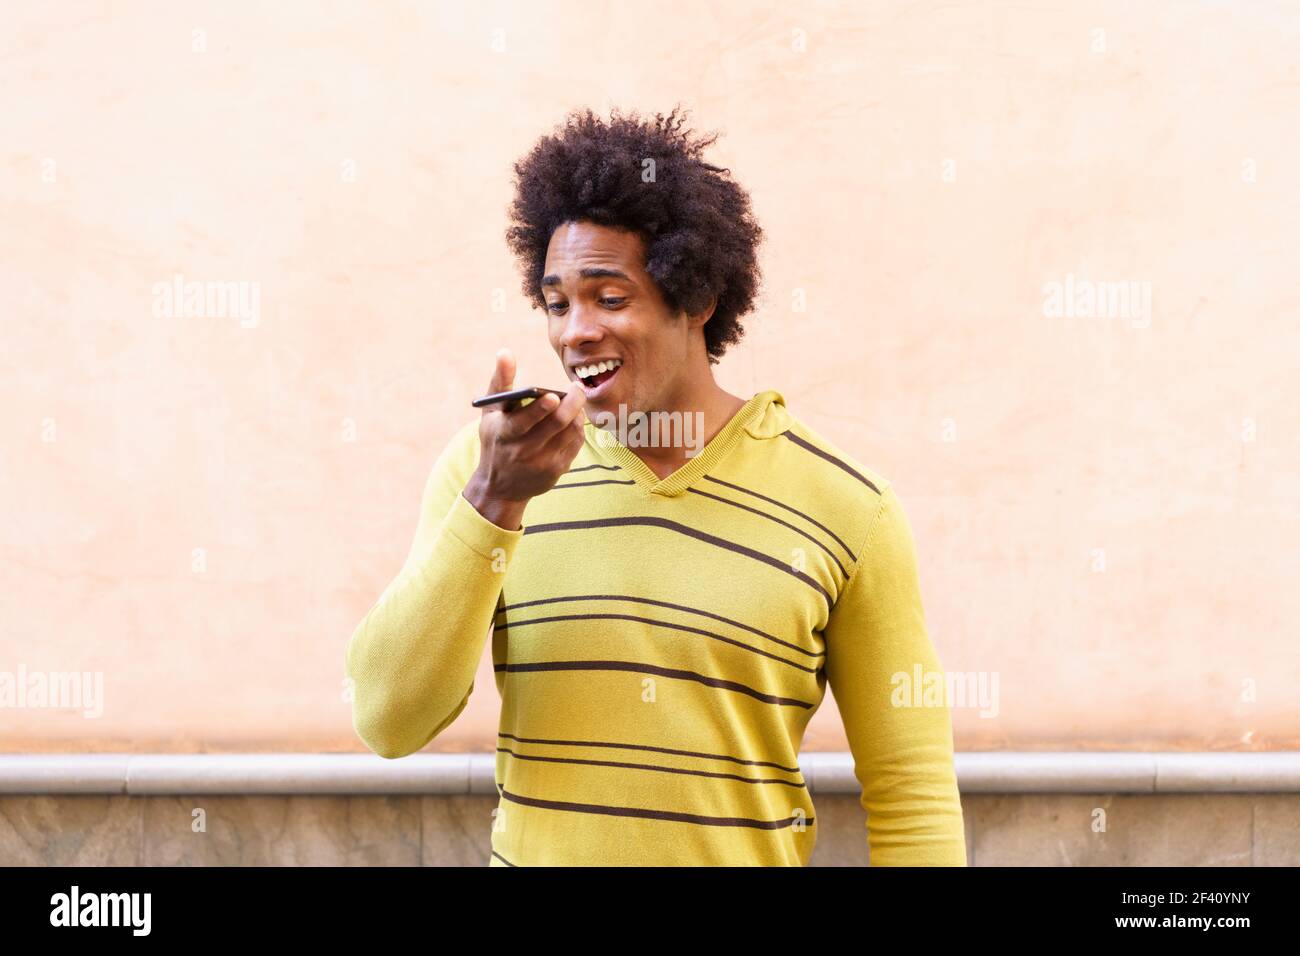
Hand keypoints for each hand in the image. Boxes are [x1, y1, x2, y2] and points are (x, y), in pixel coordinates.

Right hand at [463, 348, 585, 529]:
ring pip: (570, 432)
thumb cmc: (495, 441)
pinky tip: (573, 419)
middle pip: (555, 425)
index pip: (525, 421)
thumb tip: (505, 352)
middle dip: (571, 403)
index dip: (541, 409)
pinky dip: (577, 428)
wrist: (499, 487)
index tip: (554, 396)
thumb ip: (499, 382)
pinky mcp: (557, 470)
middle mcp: (523, 451)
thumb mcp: (490, 413)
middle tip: (577, 388)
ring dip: (576, 413)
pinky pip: (575, 444)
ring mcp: (542, 463)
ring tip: (575, 400)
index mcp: (505, 434)